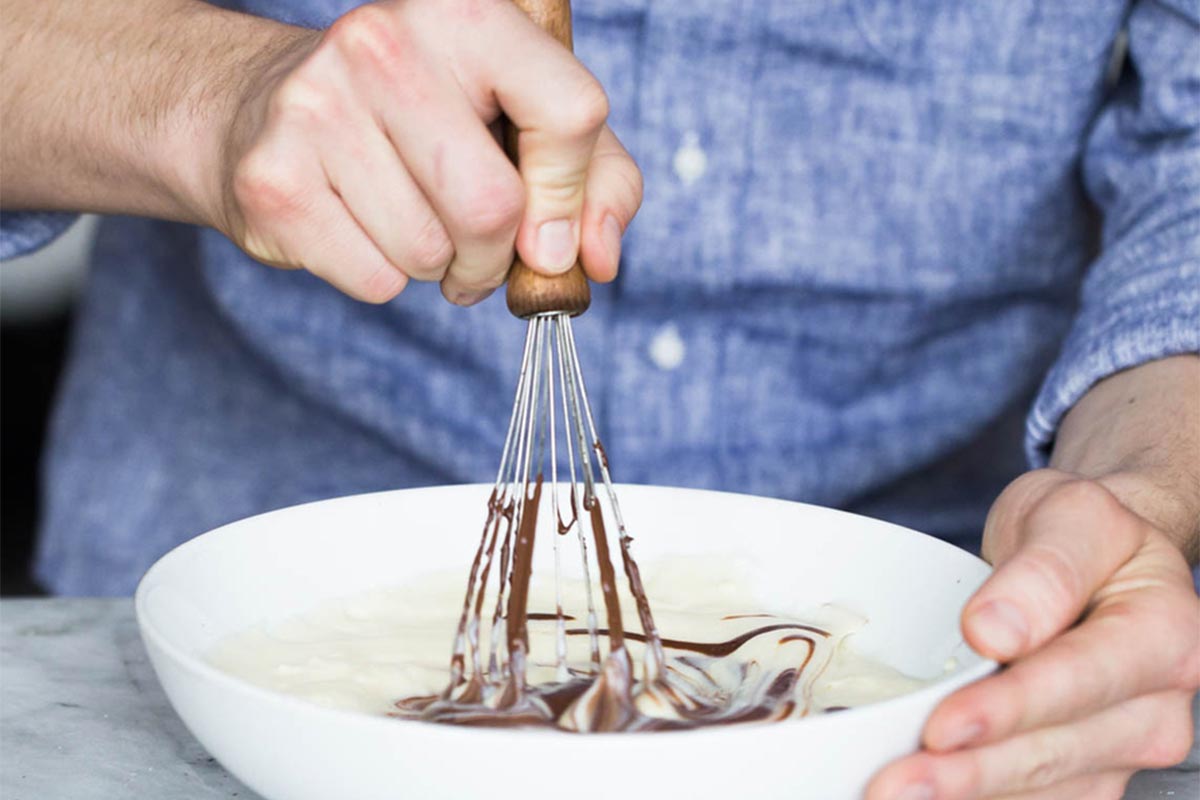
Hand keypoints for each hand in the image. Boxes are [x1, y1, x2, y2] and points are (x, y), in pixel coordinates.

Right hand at [207, 0, 641, 303]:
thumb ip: (593, 179)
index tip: (550, 231)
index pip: (570, 112)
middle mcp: (385, 43)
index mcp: (465, 12)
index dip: (571, 193)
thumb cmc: (420, 117)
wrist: (261, 106)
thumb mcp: (521, 120)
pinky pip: (375, 280)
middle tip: (478, 252)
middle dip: (495, 256)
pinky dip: (384, 278)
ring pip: (430, 253)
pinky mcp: (272, 178)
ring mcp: (318, 107)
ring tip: (411, 222)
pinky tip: (360, 227)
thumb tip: (596, 260)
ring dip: (438, 267)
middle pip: (492, 205)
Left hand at [868, 468, 1199, 799]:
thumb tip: (996, 631)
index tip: (944, 728)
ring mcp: (1123, 748)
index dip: (1009, 709)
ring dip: (965, 796)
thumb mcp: (1068, 515)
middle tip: (895, 784)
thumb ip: (1042, 569)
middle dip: (970, 773)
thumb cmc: (1078, 532)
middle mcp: (1155, 704)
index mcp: (1164, 632)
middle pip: (1055, 751)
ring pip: (1042, 789)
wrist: (1091, 556)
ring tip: (894, 791)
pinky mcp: (1087, 772)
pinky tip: (925, 795)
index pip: (1079, 679)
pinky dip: (975, 798)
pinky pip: (1033, 799)